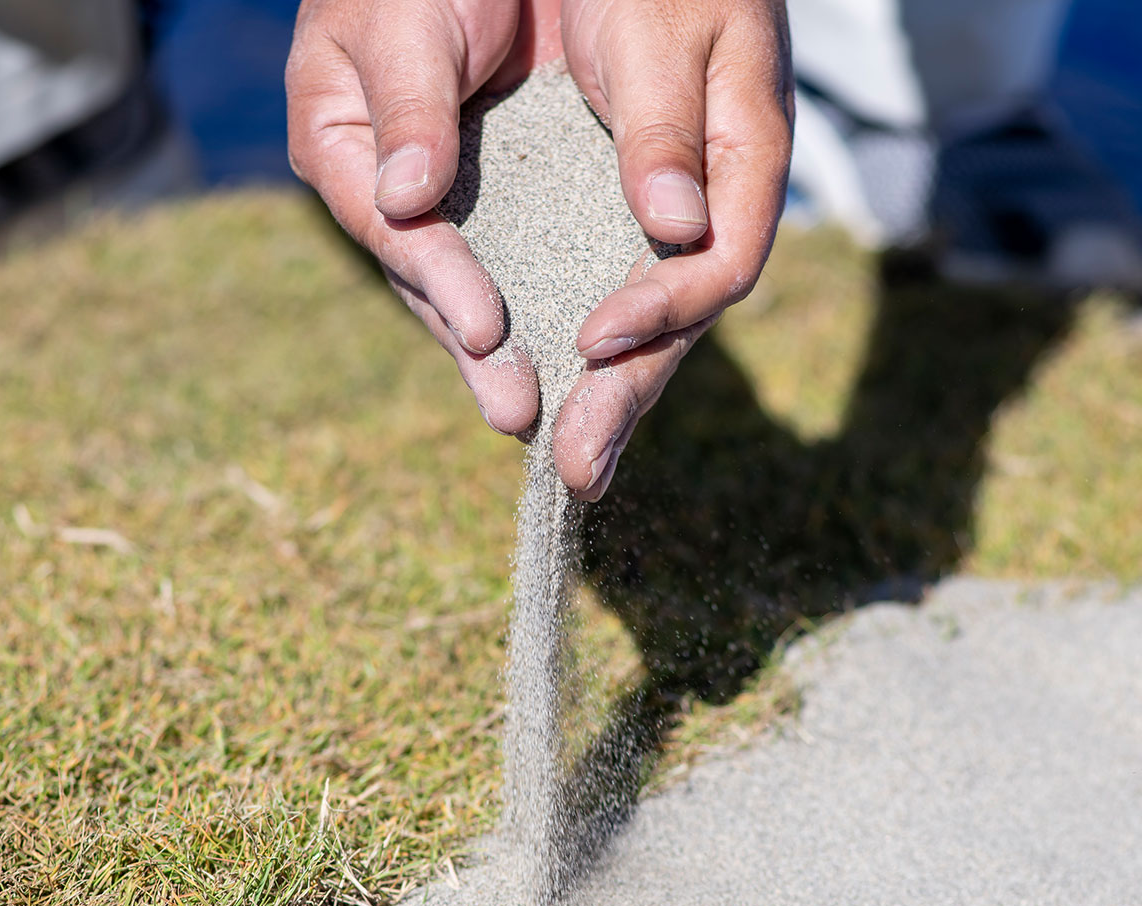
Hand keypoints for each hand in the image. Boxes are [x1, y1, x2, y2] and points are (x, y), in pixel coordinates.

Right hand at [286, 0, 555, 435]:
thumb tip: (406, 201)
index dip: (442, 282)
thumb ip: (410, 106)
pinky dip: (540, 302)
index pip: (395, 231)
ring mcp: (436, 203)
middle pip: (430, 285)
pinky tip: (569, 357)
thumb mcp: (404, 20)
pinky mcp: (486, 201)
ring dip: (508, 352)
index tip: (487, 330)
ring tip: (543, 414)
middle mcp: (386, 192)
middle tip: (519, 414)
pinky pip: (514, 259)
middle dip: (478, 353)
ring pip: (471, 287)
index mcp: (341, 151)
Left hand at [554, 0, 793, 498]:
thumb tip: (673, 227)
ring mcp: (674, 229)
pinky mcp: (626, 229)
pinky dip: (583, 354)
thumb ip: (667, 128)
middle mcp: (714, 214)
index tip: (593, 340)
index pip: (718, 267)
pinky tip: (549, 393)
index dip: (661, 311)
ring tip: (569, 466)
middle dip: (626, 398)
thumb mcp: (667, 32)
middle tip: (580, 472)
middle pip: (679, 325)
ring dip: (605, 400)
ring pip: (645, 329)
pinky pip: (608, 299)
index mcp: (745, 166)